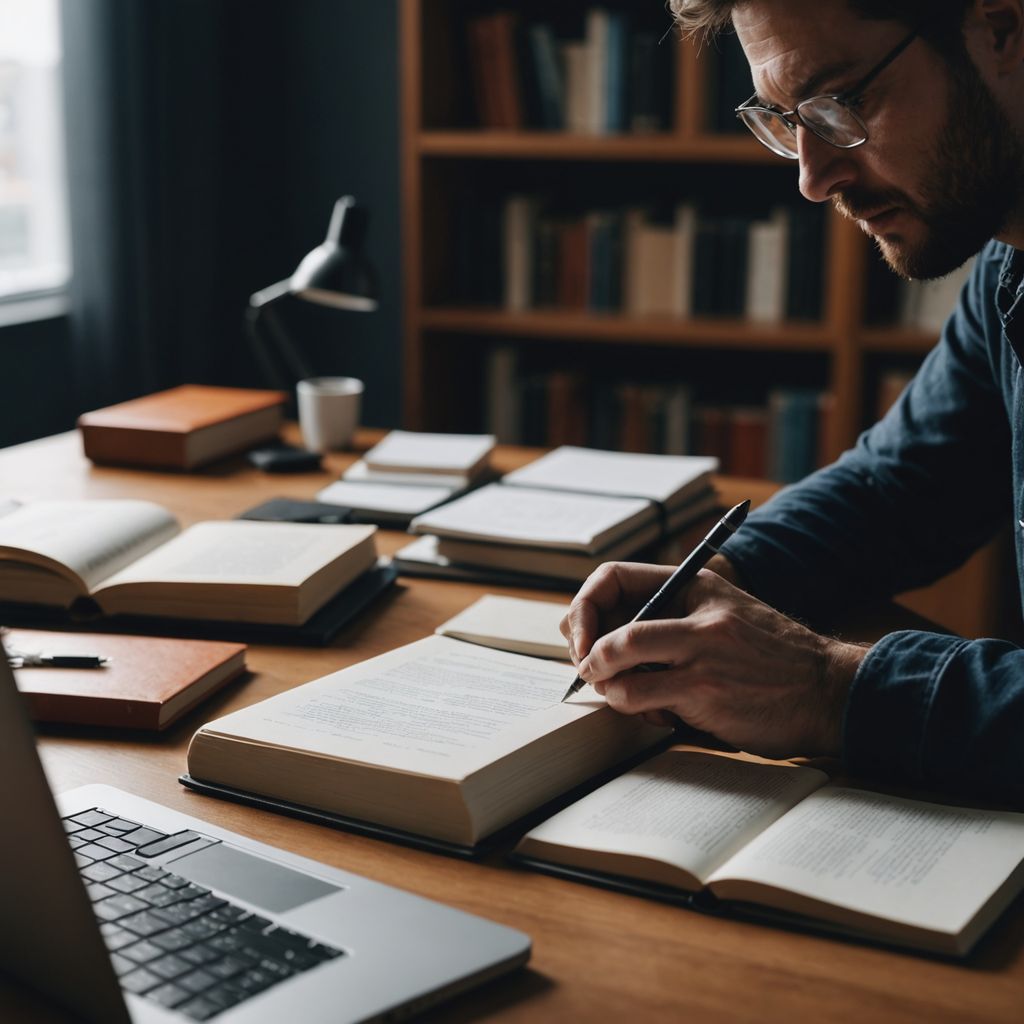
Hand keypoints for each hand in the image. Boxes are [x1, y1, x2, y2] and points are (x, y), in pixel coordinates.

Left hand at [560, 561, 868, 759]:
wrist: (830, 690)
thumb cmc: (771, 659)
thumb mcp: (725, 616)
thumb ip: (672, 616)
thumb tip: (598, 635)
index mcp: (699, 585)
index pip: (615, 577)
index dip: (585, 606)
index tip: (580, 636)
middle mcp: (698, 612)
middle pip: (610, 622)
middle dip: (583, 652)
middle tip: (585, 671)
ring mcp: (702, 651)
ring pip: (616, 660)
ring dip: (605, 684)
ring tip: (618, 693)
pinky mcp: (704, 690)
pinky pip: (637, 695)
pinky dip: (628, 705)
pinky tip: (652, 714)